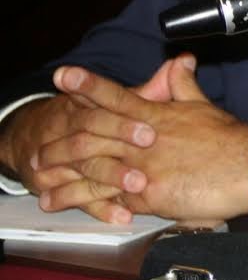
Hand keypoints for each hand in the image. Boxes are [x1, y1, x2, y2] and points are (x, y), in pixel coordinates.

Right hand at [0, 67, 161, 223]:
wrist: (31, 136)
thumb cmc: (88, 117)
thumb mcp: (116, 100)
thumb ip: (152, 87)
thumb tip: (184, 63)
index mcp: (87, 106)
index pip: (105, 105)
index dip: (127, 119)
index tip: (151, 129)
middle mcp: (71, 130)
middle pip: (93, 133)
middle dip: (120, 138)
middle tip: (150, 147)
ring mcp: (63, 160)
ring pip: (86, 167)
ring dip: (113, 176)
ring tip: (140, 185)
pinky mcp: (57, 186)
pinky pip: (80, 198)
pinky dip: (102, 208)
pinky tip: (124, 216)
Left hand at [34, 58, 247, 223]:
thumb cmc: (232, 141)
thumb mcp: (205, 107)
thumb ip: (185, 87)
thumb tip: (179, 63)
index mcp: (158, 116)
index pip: (116, 97)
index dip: (88, 85)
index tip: (64, 76)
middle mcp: (144, 140)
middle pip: (93, 135)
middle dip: (61, 140)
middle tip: (38, 147)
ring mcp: (144, 167)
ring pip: (93, 169)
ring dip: (63, 176)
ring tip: (41, 182)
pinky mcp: (149, 195)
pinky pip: (111, 198)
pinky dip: (86, 202)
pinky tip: (68, 204)